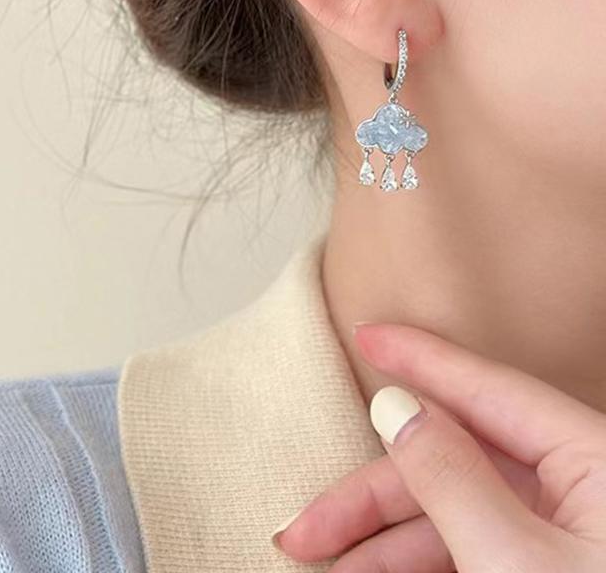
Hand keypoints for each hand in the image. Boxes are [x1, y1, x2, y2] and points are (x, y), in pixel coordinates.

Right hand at [271, 323, 605, 571]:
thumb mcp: (517, 563)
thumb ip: (452, 477)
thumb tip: (398, 408)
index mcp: (592, 460)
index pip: (485, 387)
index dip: (420, 357)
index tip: (368, 334)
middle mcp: (578, 486)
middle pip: (451, 463)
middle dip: (371, 497)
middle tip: (305, 530)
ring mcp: (564, 531)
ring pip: (454, 511)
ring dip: (387, 544)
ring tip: (329, 571)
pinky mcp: (549, 564)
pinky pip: (471, 546)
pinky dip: (421, 564)